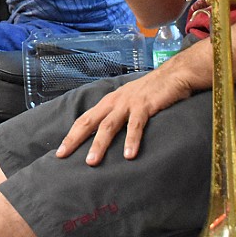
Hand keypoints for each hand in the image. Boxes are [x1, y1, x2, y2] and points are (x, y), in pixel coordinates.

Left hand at [55, 67, 192, 163]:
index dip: (72, 135)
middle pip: (89, 122)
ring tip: (92, 161)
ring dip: (99, 144)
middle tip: (63, 155)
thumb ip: (119, 115)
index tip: (61, 151)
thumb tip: (108, 136)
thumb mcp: (130, 101)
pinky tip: (128, 155)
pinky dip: (131, 140)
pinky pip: (136, 125)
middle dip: (75, 139)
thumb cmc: (152, 91)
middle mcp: (114, 102)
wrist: (174, 75)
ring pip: (109, 125)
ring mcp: (129, 103)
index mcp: (109, 102)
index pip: (85, 119)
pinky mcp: (145, 106)